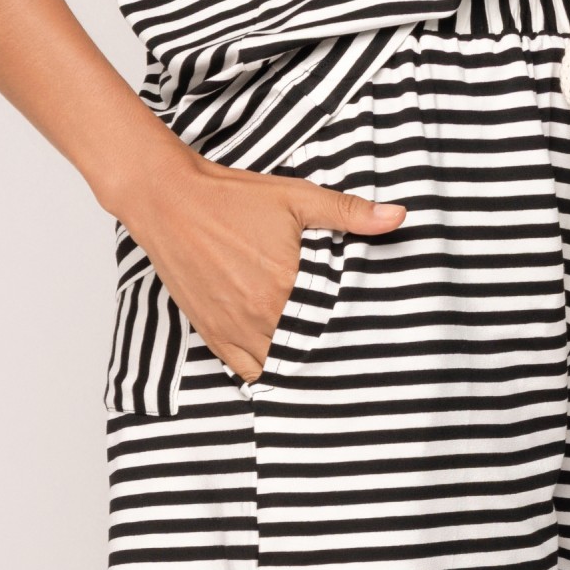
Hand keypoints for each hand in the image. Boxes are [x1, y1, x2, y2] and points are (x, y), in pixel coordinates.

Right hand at [122, 151, 405, 384]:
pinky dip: (265, 367)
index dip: (352, 326)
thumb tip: (398, 216)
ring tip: (314, 345)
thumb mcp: (296, 197)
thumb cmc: (233, 197)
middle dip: (326, 343)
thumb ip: (349, 212)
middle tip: (345, 338)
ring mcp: (235, 330)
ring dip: (297, 357)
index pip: (334, 324)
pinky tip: (279, 351)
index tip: (367, 326)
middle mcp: (261, 316)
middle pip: (308, 348)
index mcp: (286, 285)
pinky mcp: (213, 335)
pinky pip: (247, 372)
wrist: (171, 201)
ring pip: (280, 365)